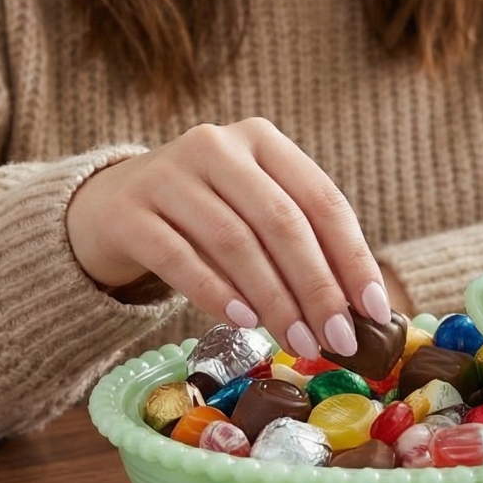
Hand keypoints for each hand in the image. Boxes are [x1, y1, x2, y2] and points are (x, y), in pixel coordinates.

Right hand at [65, 119, 391, 359]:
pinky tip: (243, 321)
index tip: (374, 310)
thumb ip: (299, 248)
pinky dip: (216, 292)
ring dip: (274, 300)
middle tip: (338, 339)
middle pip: (282, 221)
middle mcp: (216, 145)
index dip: (352, 257)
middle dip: (317, 287)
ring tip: (298, 342)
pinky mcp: (128, 212)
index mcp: (261, 139)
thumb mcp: (253, 214)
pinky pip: (179, 257)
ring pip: (235, 241)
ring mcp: (167, 174)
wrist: (107, 208)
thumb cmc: (202, 219)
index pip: (321, 200)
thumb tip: (358, 312)